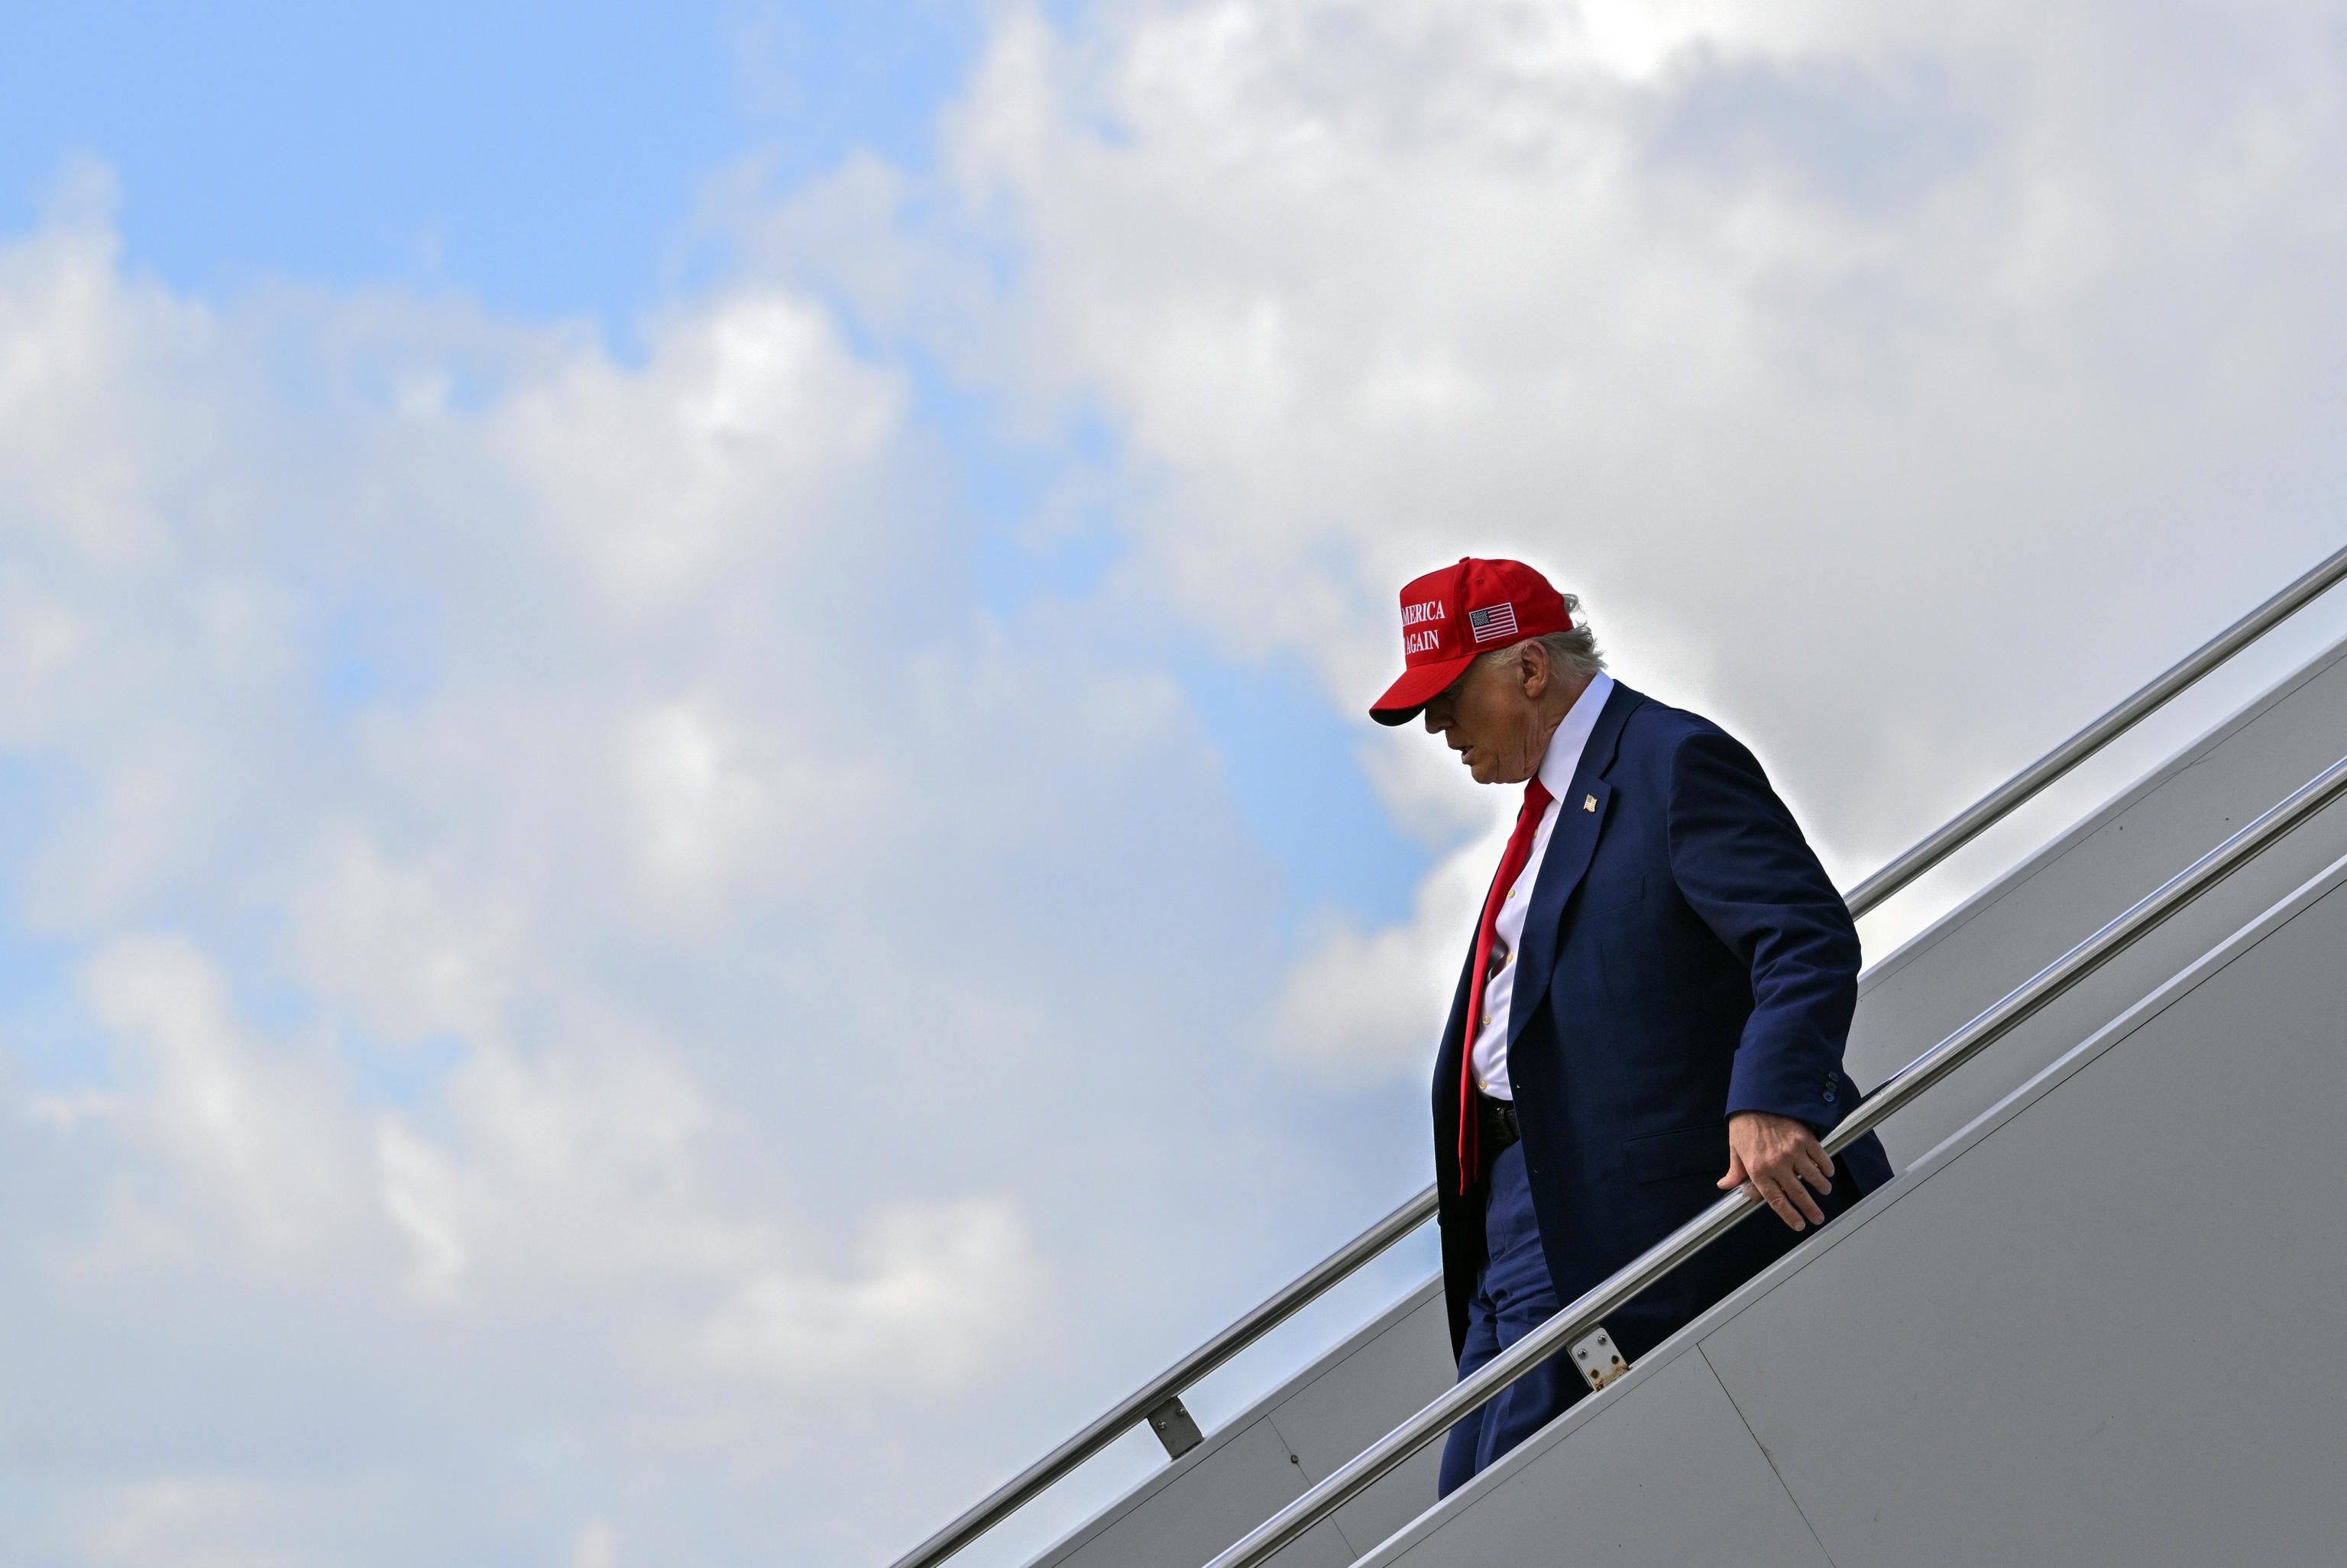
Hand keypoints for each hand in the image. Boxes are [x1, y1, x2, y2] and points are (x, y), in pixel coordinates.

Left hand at [1718, 1111, 1835, 1231]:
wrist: (1757, 1097)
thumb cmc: (1744, 1124)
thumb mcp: (1735, 1149)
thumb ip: (1735, 1171)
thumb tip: (1726, 1187)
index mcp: (1757, 1169)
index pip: (1776, 1200)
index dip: (1789, 1215)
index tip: (1798, 1225)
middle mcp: (1776, 1163)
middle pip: (1797, 1193)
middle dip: (1810, 1209)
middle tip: (1818, 1218)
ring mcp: (1793, 1151)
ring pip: (1813, 1177)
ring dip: (1820, 1187)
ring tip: (1824, 1191)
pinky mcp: (1805, 1138)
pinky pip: (1820, 1158)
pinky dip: (1826, 1168)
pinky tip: (1827, 1172)